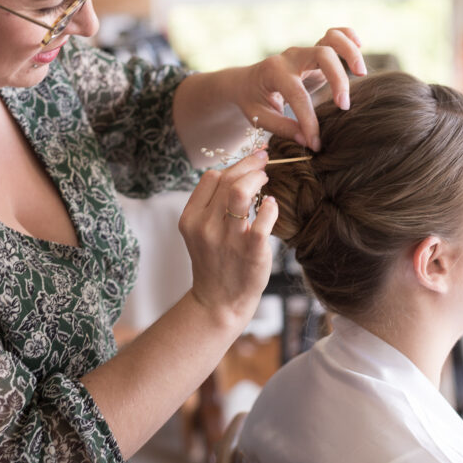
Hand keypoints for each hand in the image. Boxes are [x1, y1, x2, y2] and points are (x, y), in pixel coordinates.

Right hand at [179, 150, 277, 330]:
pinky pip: (263, 218)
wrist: (219, 301)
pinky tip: (272, 205)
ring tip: (266, 179)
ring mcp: (227, 238)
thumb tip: (238, 172)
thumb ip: (211, 205)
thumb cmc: (215, 262)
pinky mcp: (250, 250)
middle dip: (250, 164)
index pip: (210, 178)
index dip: (233, 164)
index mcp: (190, 218)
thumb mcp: (201, 232)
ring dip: (257, 177)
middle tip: (264, 161)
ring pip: (240, 192)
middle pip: (227, 179)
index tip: (249, 161)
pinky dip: (270, 206)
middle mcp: (205, 226)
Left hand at [237, 26, 365, 150]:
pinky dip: (348, 36)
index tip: (316, 143)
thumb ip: (283, 128)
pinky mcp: (315, 54)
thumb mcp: (259, 117)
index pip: (298, 96)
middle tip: (344, 106)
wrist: (246, 82)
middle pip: (323, 55)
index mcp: (274, 72)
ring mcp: (304, 53)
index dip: (309, 121)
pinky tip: (359, 47)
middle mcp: (291, 57)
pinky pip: (335, 34)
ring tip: (361, 73)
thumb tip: (307, 140)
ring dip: (349, 52)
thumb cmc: (252, 100)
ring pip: (332, 38)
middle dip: (338, 79)